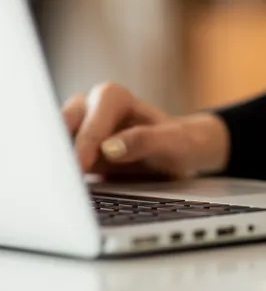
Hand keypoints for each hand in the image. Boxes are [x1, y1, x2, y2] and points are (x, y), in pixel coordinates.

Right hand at [62, 82, 229, 180]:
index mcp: (112, 97)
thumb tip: (109, 149)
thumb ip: (145, 141)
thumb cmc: (181, 141)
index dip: (84, 145)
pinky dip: (64, 176)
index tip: (81, 167)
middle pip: (61, 128)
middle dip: (62, 153)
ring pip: (57, 146)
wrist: (184, 153)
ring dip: (60, 165)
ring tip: (66, 188)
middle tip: (66, 180)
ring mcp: (81, 131)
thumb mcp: (174, 142)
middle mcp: (90, 109)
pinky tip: (70, 192)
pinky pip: (64, 163)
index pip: (90, 122)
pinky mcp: (79, 153)